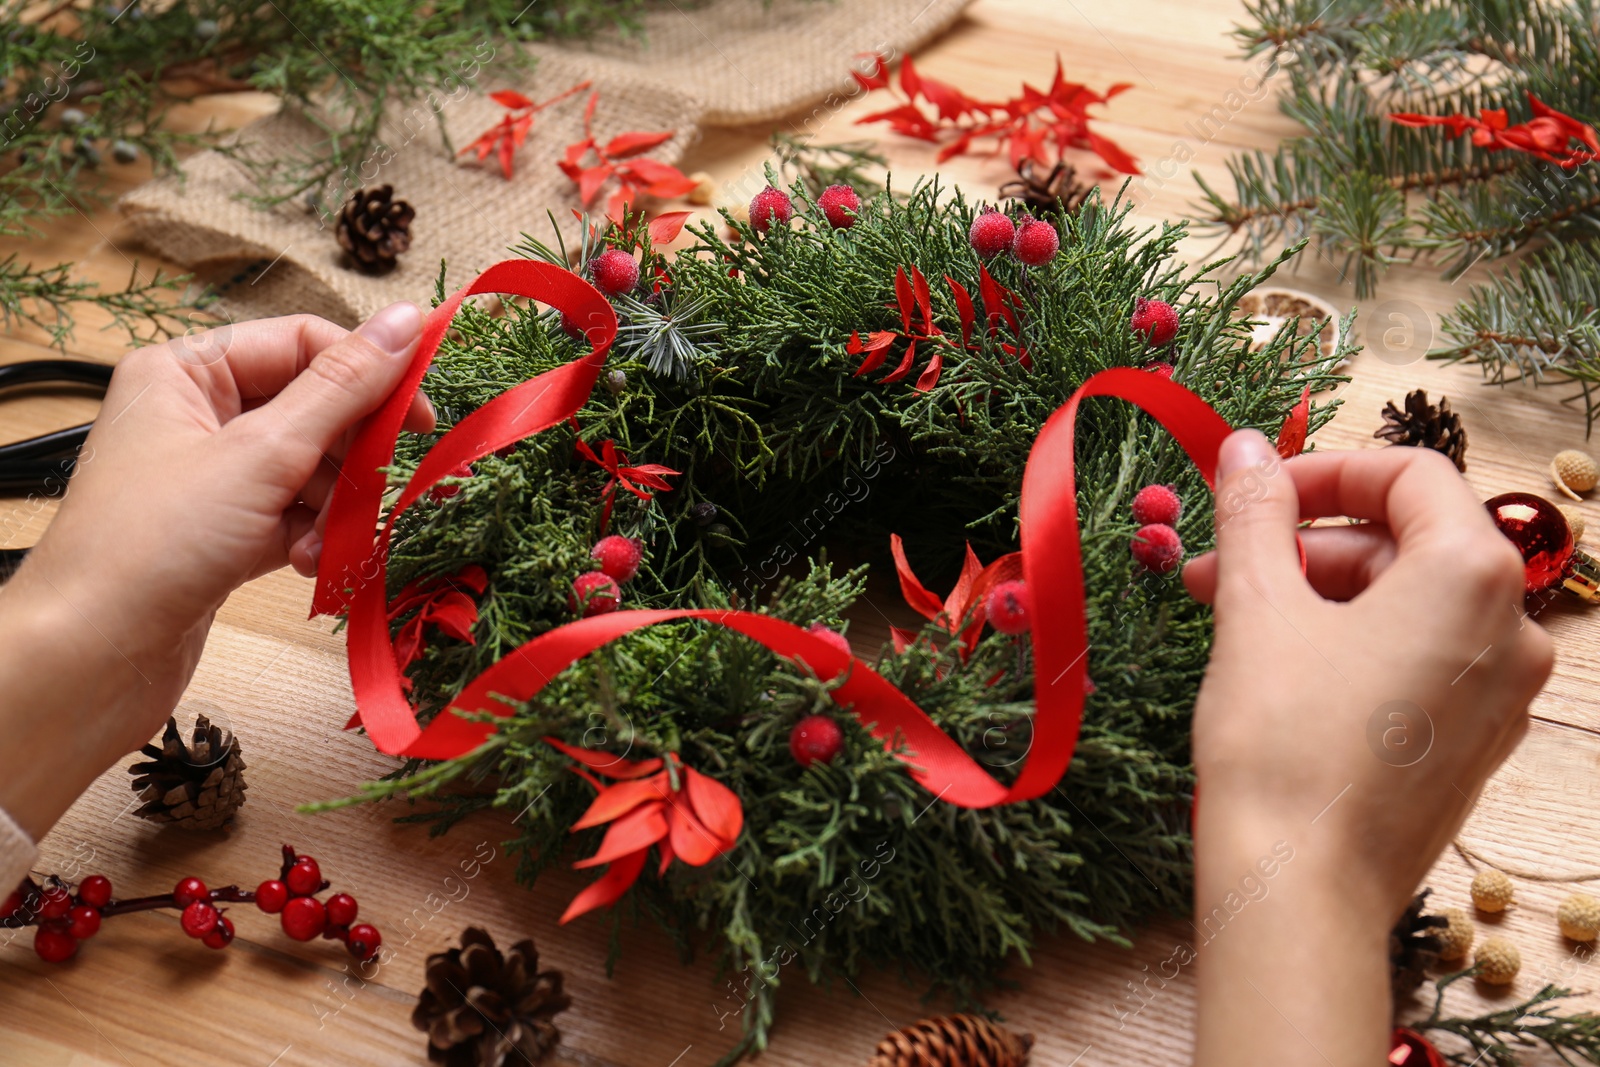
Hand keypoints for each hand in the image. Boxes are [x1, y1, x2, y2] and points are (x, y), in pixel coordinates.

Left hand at [0, 304, 431, 841]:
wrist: (91, 657)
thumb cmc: (156, 541)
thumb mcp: (264, 454)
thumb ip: (344, 386)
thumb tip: (410, 319)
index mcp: (188, 370)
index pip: (304, 343)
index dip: (369, 375)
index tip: (422, 420)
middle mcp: (197, 413)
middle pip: (315, 409)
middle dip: (351, 457)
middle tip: (379, 491)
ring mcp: (212, 475)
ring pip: (313, 469)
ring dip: (335, 508)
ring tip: (326, 544)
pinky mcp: (225, 530)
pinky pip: (296, 514)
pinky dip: (314, 538)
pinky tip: (310, 564)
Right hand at [1184, 431, 1551, 1066]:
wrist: (1300, 887)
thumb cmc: (1281, 741)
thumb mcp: (1257, 607)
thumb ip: (1254, 514)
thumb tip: (1243, 447)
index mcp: (1473, 576)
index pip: (1408, 476)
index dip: (1320, 472)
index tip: (1250, 495)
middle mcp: (1512, 629)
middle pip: (1406, 542)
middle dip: (1303, 545)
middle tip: (1215, 566)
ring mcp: (1499, 695)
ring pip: (1406, 605)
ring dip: (1316, 596)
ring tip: (1228, 619)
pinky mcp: (1473, 745)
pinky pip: (1416, 661)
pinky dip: (1349, 645)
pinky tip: (1275, 667)